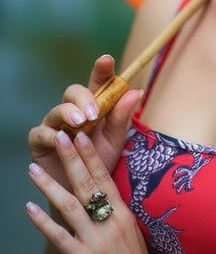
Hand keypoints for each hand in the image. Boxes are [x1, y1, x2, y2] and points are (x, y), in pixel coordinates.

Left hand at [26, 130, 170, 253]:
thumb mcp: (131, 229)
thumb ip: (116, 208)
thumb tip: (102, 189)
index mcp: (122, 212)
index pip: (104, 177)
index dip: (91, 156)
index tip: (81, 136)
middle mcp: (109, 222)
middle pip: (86, 184)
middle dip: (71, 159)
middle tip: (60, 137)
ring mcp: (94, 240)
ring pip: (69, 206)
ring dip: (49, 186)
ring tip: (33, 170)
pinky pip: (59, 237)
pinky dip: (43, 222)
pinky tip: (29, 209)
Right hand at [28, 55, 141, 187]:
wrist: (84, 193)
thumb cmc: (99, 161)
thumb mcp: (115, 140)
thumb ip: (122, 116)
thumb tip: (136, 91)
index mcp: (93, 106)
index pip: (97, 82)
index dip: (101, 69)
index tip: (107, 60)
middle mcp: (72, 111)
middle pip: (73, 92)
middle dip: (84, 97)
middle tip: (94, 112)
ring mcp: (54, 125)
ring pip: (57, 110)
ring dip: (69, 113)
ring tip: (81, 123)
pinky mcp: (40, 141)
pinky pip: (41, 133)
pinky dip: (52, 135)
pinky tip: (61, 139)